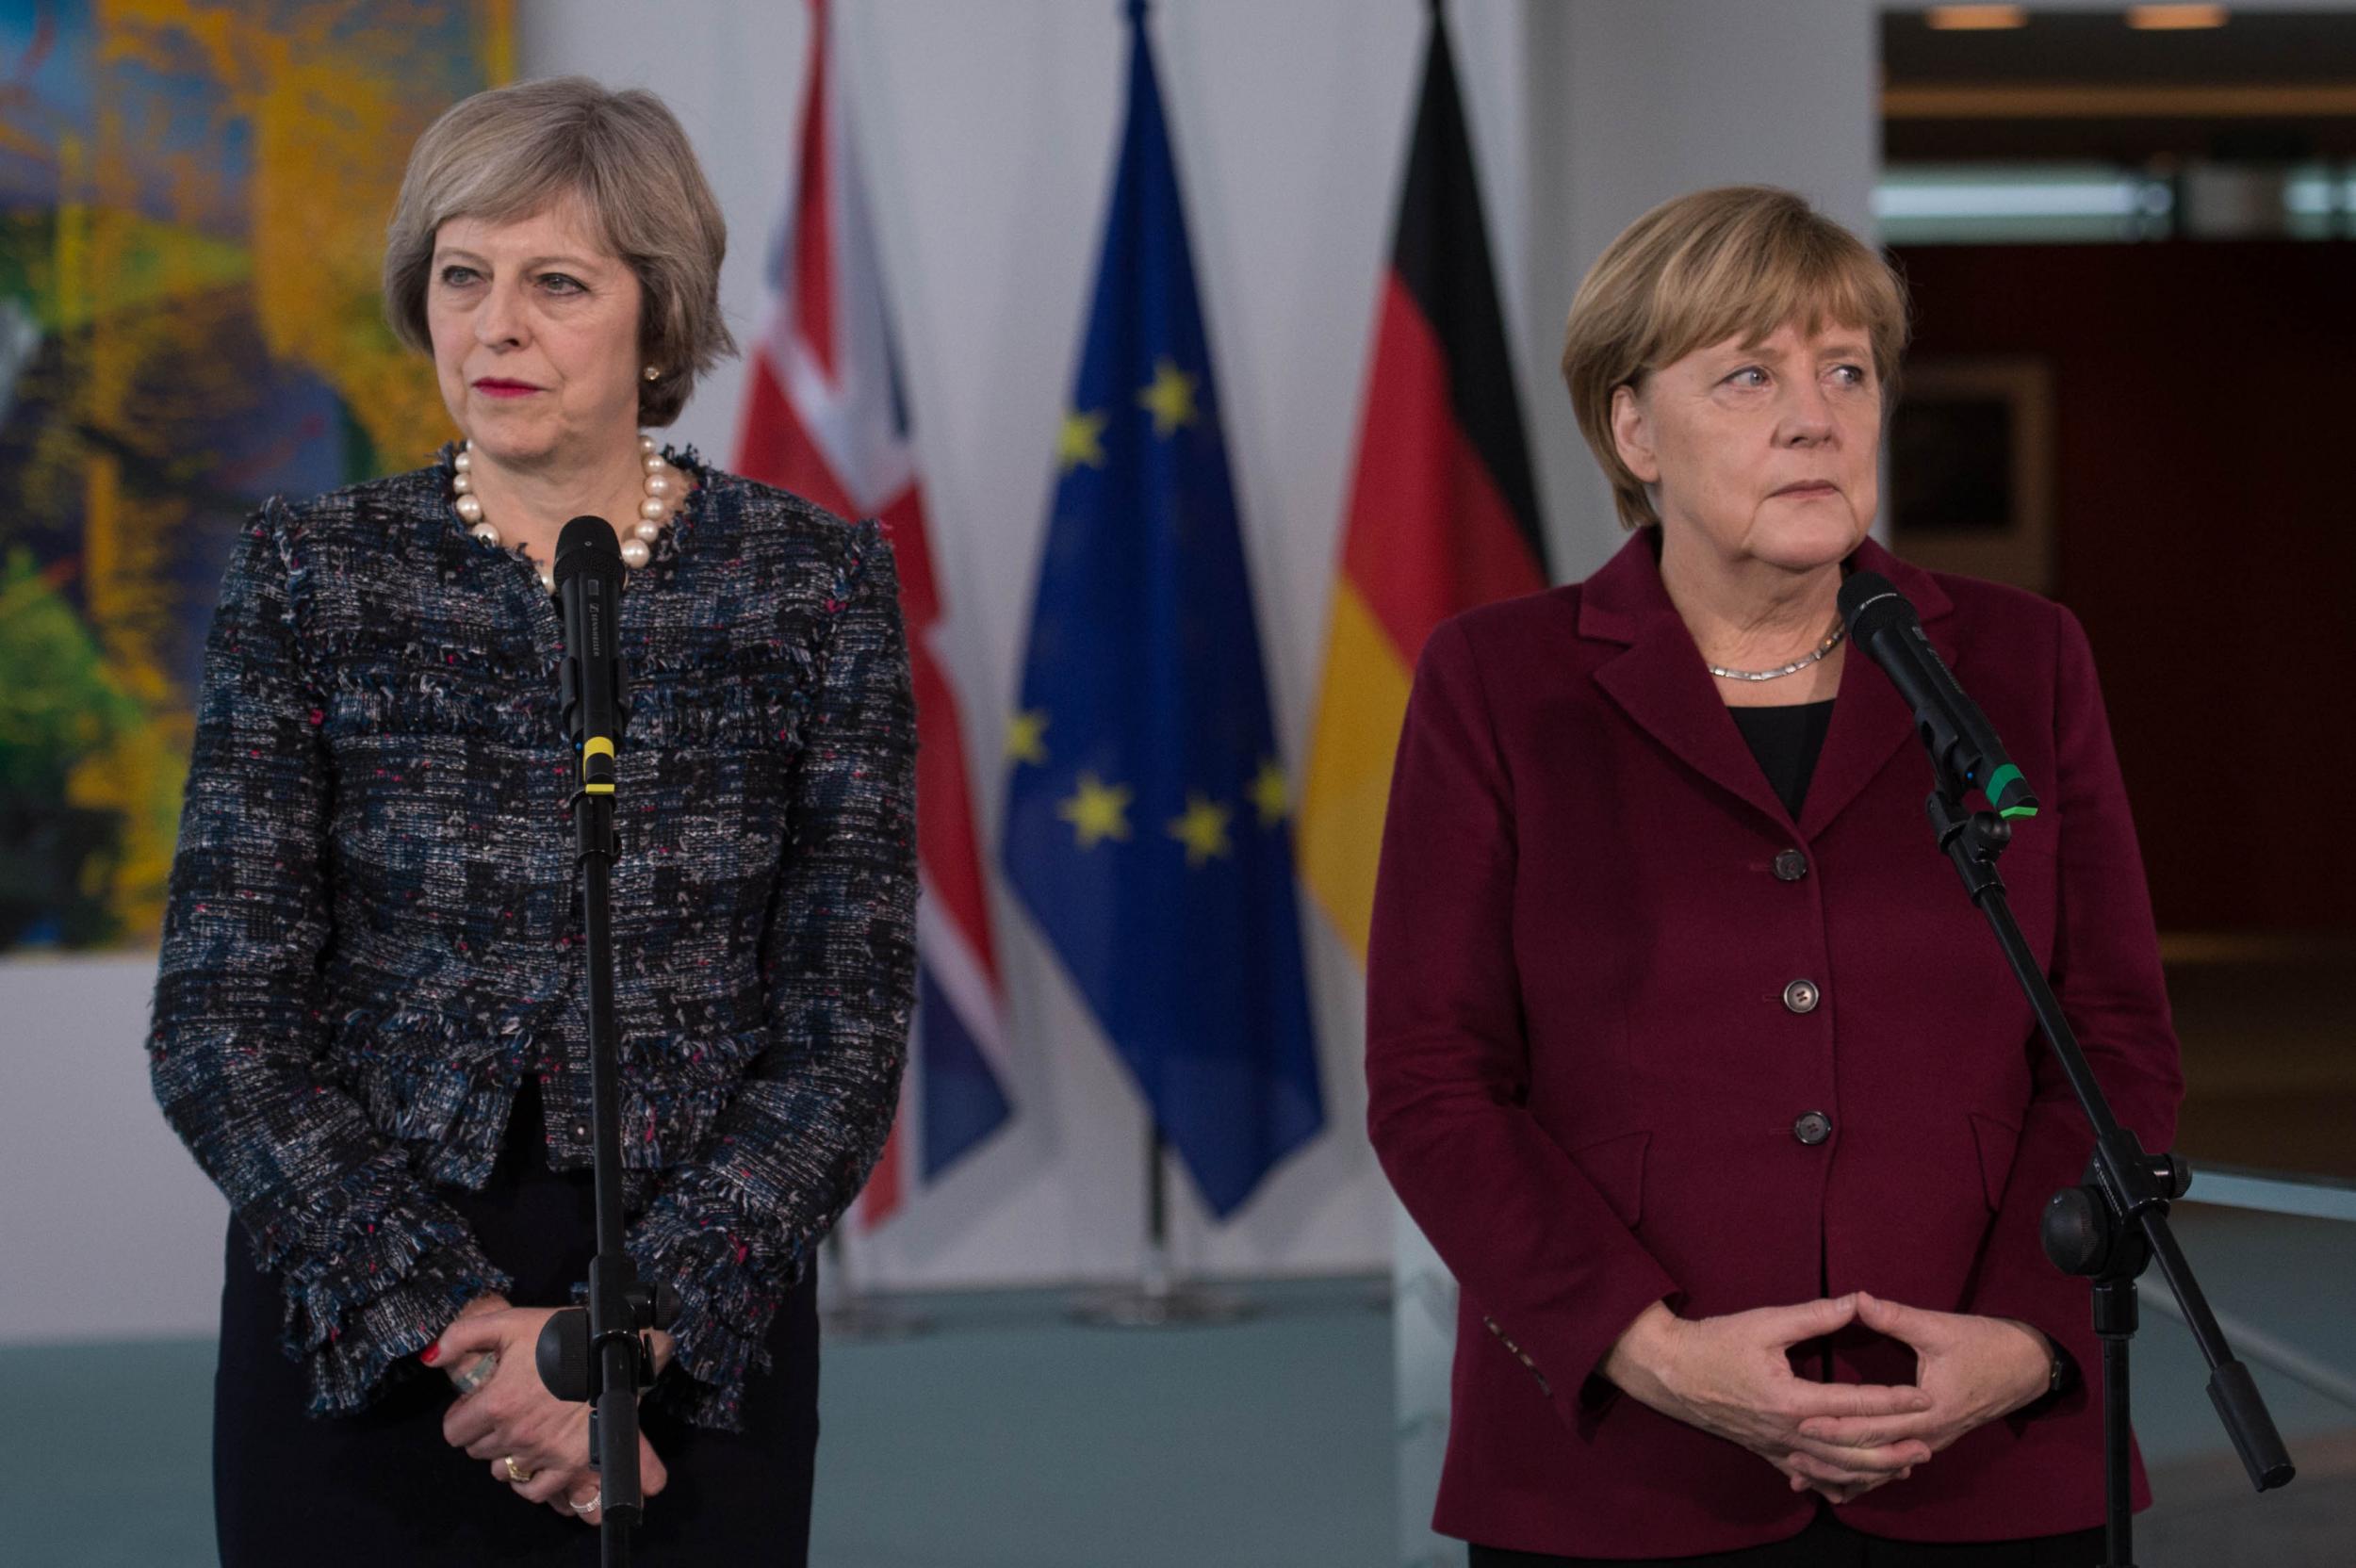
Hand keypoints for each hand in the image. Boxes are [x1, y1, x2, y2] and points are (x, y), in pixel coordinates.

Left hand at [430, 1303, 669, 1520]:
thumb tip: (430, 1359)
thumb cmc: (560, 1334)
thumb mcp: (508, 1322)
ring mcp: (542, 1452)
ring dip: (505, 1455)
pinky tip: (531, 1463)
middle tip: (502, 1413)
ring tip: (519, 1434)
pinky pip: (535, 1489)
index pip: (454, 1431)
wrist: (613, 1348)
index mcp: (496, 1403)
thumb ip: (461, 1336)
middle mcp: (515, 1434)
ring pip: (502, 1470)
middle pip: (477, 1451)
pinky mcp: (568, 1463)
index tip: (476, 1405)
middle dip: (483, 1433)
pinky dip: (528, 1480)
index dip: (461, 1417)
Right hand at [1603, 1295, 1936, 1503]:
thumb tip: (1857, 1300)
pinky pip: (1807, 1474)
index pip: (1854, 1404)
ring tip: (1904, 1467)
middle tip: (1929, 1445)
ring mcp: (1775, 1446)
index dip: (1893, 1401)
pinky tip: (1854, 1486)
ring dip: (1872, 1470)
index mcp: (1790, 1398)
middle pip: (1852, 1449)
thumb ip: (1815, 1315)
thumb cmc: (1714, 1343)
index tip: (1925, 1397)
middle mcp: (1787, 1431)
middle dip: (1893, 1449)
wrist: (1669, 1371)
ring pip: (1833, 1469)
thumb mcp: (1764, 1322)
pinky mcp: (1764, 1450)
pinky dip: (1835, 1482)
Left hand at [1791, 1293, 2051, 1472]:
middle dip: (1832, 1455)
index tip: (1801, 1422)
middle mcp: (1929, 1435)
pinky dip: (1867, 1475)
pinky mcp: (1931, 1441)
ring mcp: (1932, 1442)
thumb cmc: (1985, 1344)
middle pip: (1873, 1452)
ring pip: (1883, 1467)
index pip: (1874, 1424)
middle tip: (1791, 1455)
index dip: (1837, 1424)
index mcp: (1929, 1410)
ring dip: (1844, 1472)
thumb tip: (1857, 1299)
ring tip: (1803, 1477)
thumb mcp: (1940, 1327)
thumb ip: (1896, 1316)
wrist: (2027, 1367)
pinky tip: (1840, 1484)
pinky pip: (1895, 1464)